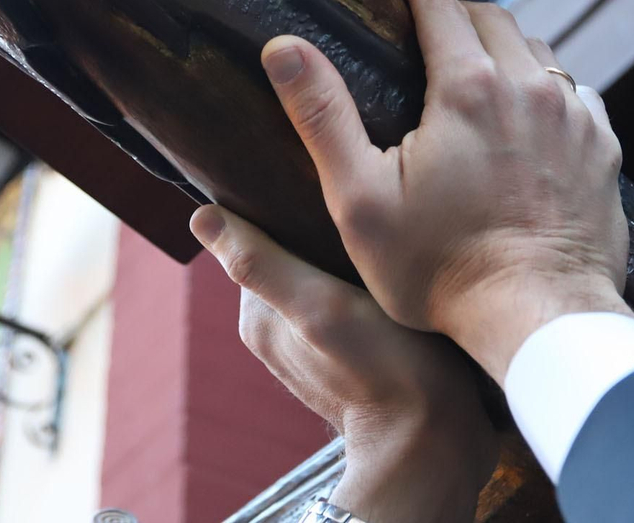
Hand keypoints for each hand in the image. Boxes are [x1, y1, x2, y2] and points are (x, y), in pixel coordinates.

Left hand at [192, 204, 495, 522]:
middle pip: (290, 256)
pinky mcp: (353, 355)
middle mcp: (278, 332)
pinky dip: (362, 283)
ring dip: (343, 256)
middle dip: (315, 231)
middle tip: (356, 207)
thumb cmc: (380, 367)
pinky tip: (391, 273)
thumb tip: (199, 217)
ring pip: (321, 277)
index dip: (284, 208)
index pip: (257, 239)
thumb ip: (259, 264)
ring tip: (377, 238)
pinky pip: (348, 302)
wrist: (433, 445)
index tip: (320, 188)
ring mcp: (315, 347)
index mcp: (257, 318)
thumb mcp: (317, 304)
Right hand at [260, 0, 631, 382]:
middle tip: (428, 30)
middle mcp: (530, 86)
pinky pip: (577, 94)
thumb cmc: (439, 268)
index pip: (440, 3)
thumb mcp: (359, 197)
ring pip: (539, 52)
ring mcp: (575, 117)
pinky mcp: (605, 150)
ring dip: (505, 50)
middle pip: (494, 18)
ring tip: (475, 73)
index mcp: (468, 87)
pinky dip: (548, 92)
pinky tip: (528, 120)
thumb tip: (283, 46)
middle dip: (458, 14)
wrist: (539, 319)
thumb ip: (322, 115)